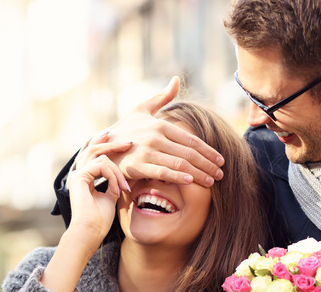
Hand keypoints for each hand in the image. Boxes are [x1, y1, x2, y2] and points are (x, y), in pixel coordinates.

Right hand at [68, 134, 131, 243]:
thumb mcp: (111, 195)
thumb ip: (113, 181)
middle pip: (93, 149)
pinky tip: (118, 189)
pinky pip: (101, 165)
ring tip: (125, 186)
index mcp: (84, 178)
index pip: (94, 155)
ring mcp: (77, 174)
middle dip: (111, 144)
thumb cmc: (101, 219)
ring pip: (99, 155)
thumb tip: (122, 172)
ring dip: (117, 170)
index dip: (108, 147)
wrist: (91, 232)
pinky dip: (113, 175)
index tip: (125, 145)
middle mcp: (78, 173)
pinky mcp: (79, 177)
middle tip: (129, 142)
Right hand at [77, 76, 224, 186]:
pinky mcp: (138, 165)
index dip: (208, 151)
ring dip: (199, 174)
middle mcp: (155, 136)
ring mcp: (146, 151)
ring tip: (212, 182)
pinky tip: (191, 182)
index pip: (191, 140)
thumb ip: (161, 97)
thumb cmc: (124, 129)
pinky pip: (163, 173)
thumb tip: (176, 79)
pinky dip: (179, 177)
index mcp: (159, 124)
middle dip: (208, 165)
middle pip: (189, 153)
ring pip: (180, 164)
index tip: (220, 160)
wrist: (99, 146)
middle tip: (221, 174)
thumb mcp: (141, 110)